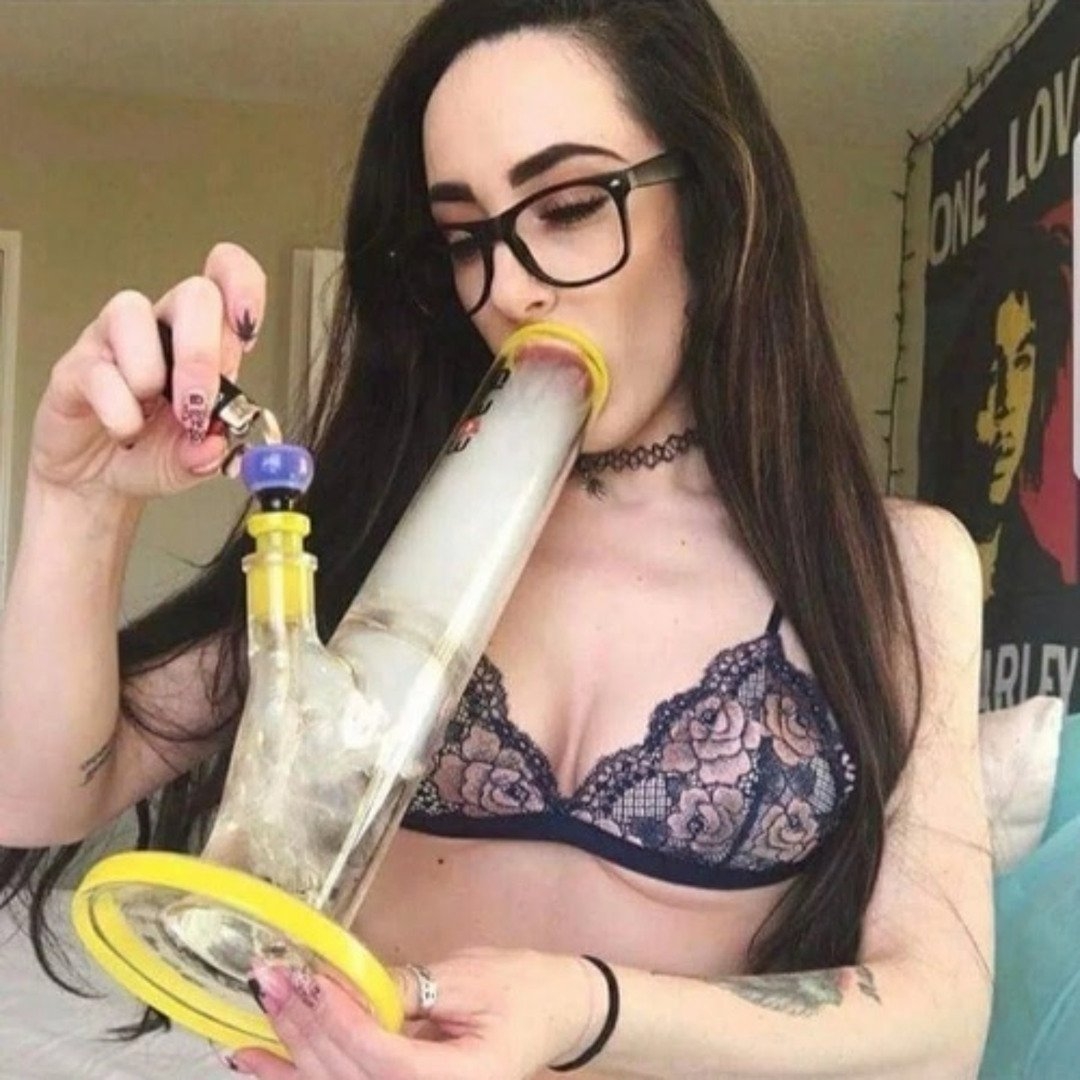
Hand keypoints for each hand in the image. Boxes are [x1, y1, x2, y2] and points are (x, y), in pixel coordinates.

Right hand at [29, 242, 265, 501]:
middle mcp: (161, 331)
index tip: (248, 330)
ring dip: (151, 374)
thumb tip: (216, 440)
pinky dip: (119, 410)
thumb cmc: (150, 454)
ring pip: (132, 311)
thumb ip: (211, 452)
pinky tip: (125, 430)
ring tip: (149, 416)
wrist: (98, 483)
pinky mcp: (75, 366)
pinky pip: (98, 369)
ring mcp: (114, 342)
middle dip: (201, 353)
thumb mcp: (194, 461)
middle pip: (193, 293)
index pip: (226, 280)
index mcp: (203, 342)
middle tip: (196, 404)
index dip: (243, 286)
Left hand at [230, 947, 600, 1079]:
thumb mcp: (474, 978)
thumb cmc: (524, 990)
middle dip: (305, 1029)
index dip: (344, 1023)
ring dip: (288, 1061)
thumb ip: (411, 987)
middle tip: (270, 982)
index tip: (310, 980)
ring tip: (248, 1028)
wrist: (554, 1013)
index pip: (387, 1060)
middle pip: (352, 1079)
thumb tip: (346, 980)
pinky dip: (297, 1077)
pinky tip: (260, 1063)